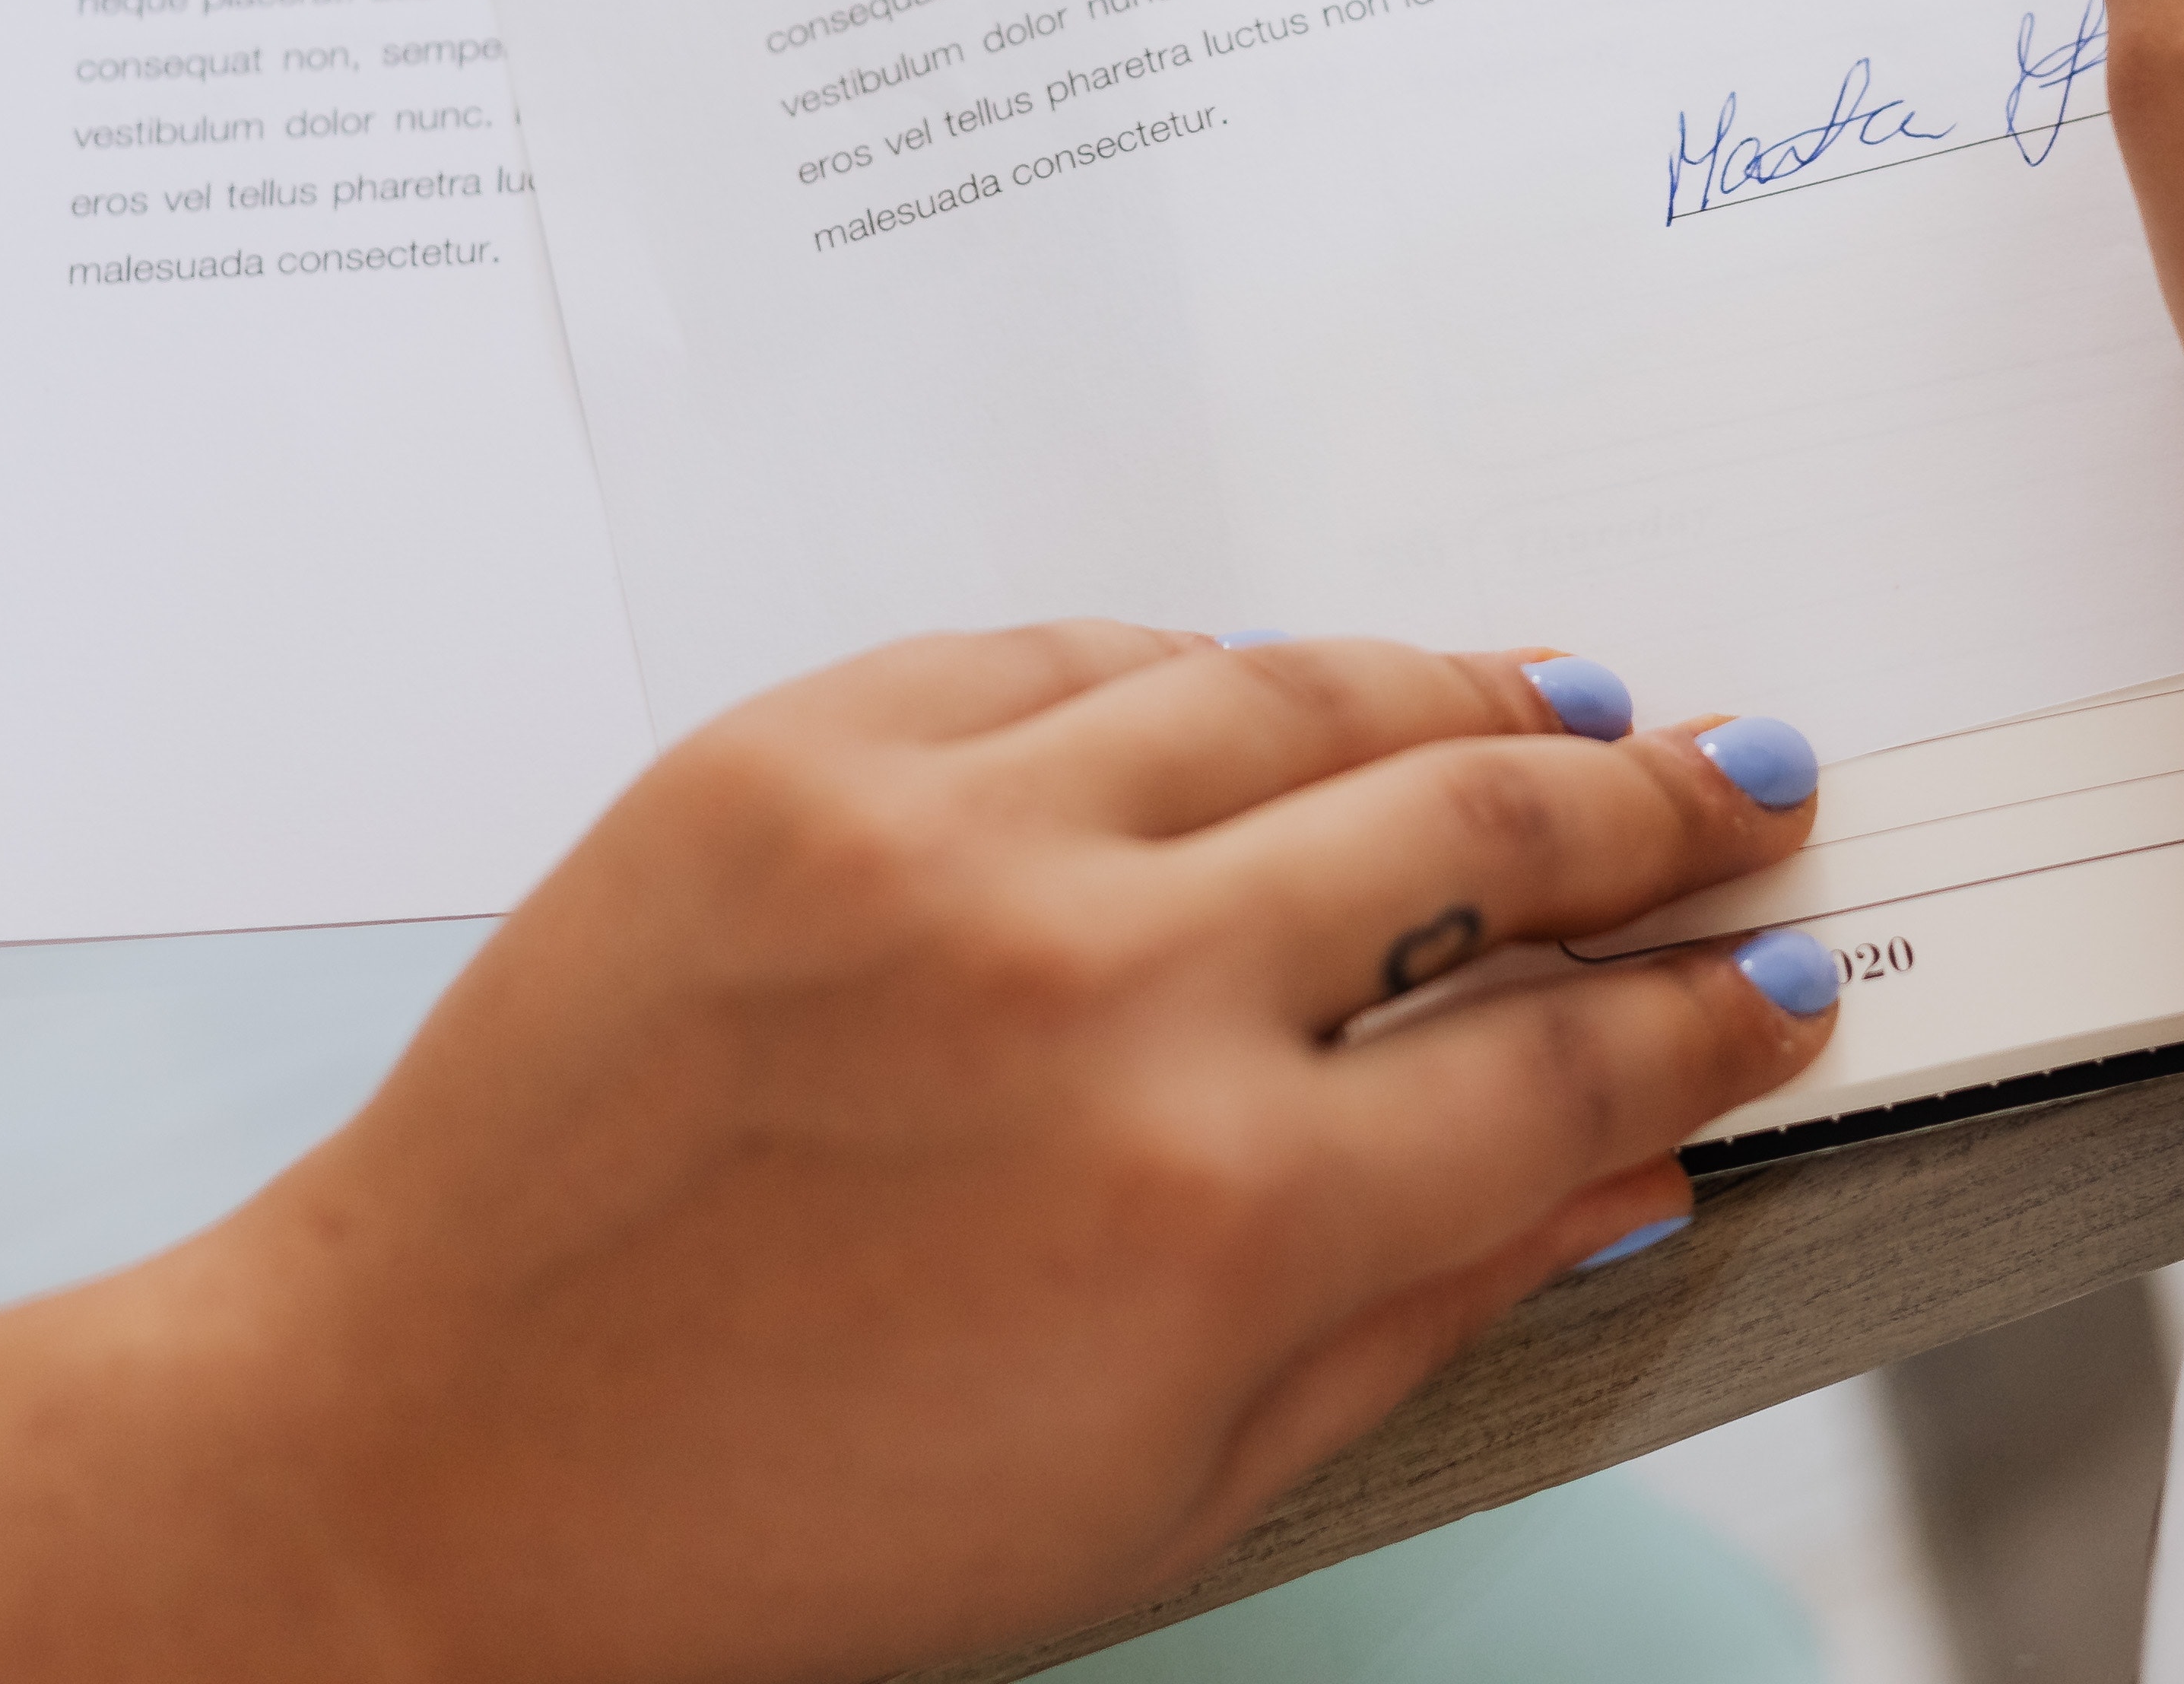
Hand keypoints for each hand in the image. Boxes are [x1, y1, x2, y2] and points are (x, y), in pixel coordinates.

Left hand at [0, 630, 1836, 1683]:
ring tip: (1563, 705)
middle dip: (1646, 810)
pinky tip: (1275, 693)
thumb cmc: (765, 1532)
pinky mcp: (789, 754)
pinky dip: (1197, 670)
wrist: (408, 1458)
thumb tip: (1630, 1169)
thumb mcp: (1165, 1493)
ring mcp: (938, 840)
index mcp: (1217, 1216)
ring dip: (1463, 690)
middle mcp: (1103, 989)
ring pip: (1291, 686)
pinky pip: (1061, 650)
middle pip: (1478, 823)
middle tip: (1732, 792)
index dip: (1709, 1014)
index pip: (1571, 1063)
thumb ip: (1424, 1307)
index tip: (1775, 980)